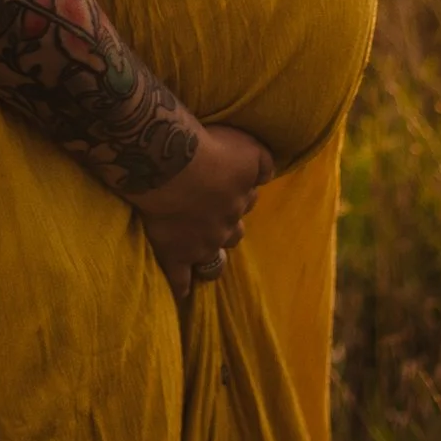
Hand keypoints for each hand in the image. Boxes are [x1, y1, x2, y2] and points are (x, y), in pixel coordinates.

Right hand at [130, 121, 272, 289]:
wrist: (171, 165)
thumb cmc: (210, 148)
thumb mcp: (248, 146)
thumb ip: (263, 163)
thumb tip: (269, 176)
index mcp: (242, 196)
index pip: (249, 197)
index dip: (238, 191)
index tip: (225, 183)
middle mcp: (226, 224)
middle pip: (234, 231)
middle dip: (226, 225)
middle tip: (210, 214)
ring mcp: (201, 244)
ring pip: (214, 260)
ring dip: (211, 258)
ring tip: (204, 257)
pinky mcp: (175, 255)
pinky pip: (180, 280)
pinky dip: (182, 287)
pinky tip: (183, 294)